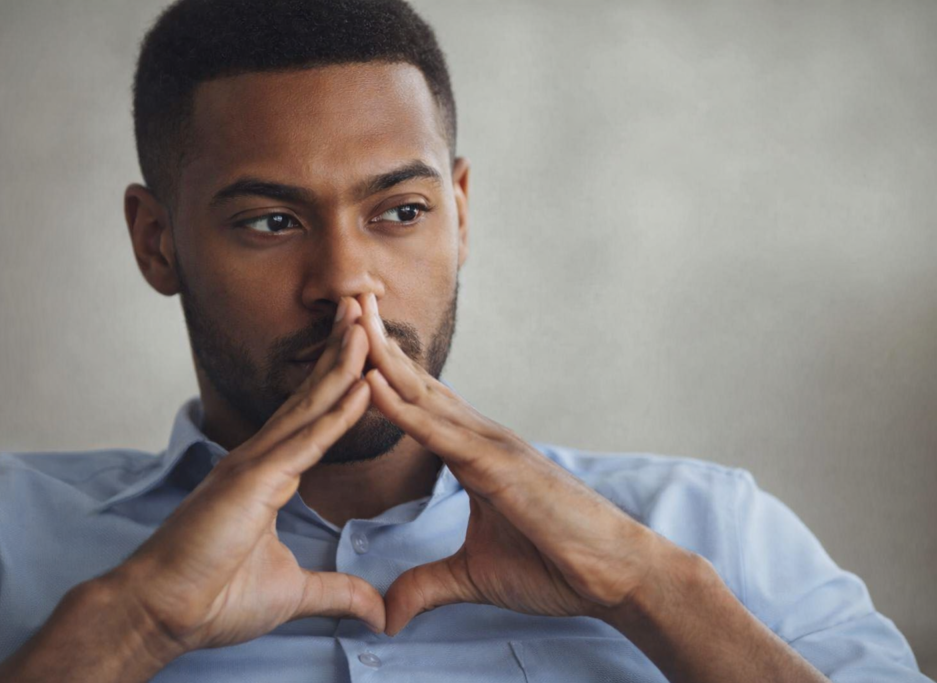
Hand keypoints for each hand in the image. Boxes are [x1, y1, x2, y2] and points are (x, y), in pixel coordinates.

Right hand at [104, 298, 383, 659]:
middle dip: (343, 351)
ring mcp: (253, 465)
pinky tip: (363, 385)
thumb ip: (337, 592)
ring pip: (310, 405)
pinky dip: (336, 413)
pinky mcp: (250, 482)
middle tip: (367, 309)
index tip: (367, 350)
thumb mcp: (292, 592)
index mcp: (267, 473)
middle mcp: (259, 458)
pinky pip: (304, 442)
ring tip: (370, 325)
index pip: (313, 417)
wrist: (160, 614)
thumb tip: (376, 612)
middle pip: (312, 395)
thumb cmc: (213, 598)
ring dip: (344, 363)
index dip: (341, 381)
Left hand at [352, 292, 685, 636]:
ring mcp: (492, 446)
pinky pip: (441, 432)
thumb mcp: (473, 576)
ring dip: (381, 356)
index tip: (344, 345)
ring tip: (346, 319)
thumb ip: (428, 584)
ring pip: (423, 393)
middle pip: (415, 381)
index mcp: (473, 453)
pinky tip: (373, 382)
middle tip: (342, 301)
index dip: (380, 371)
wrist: (615, 577)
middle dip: (375, 343)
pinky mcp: (500, 467)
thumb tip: (390, 614)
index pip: (417, 403)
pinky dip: (404, 406)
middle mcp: (480, 437)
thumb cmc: (555, 565)